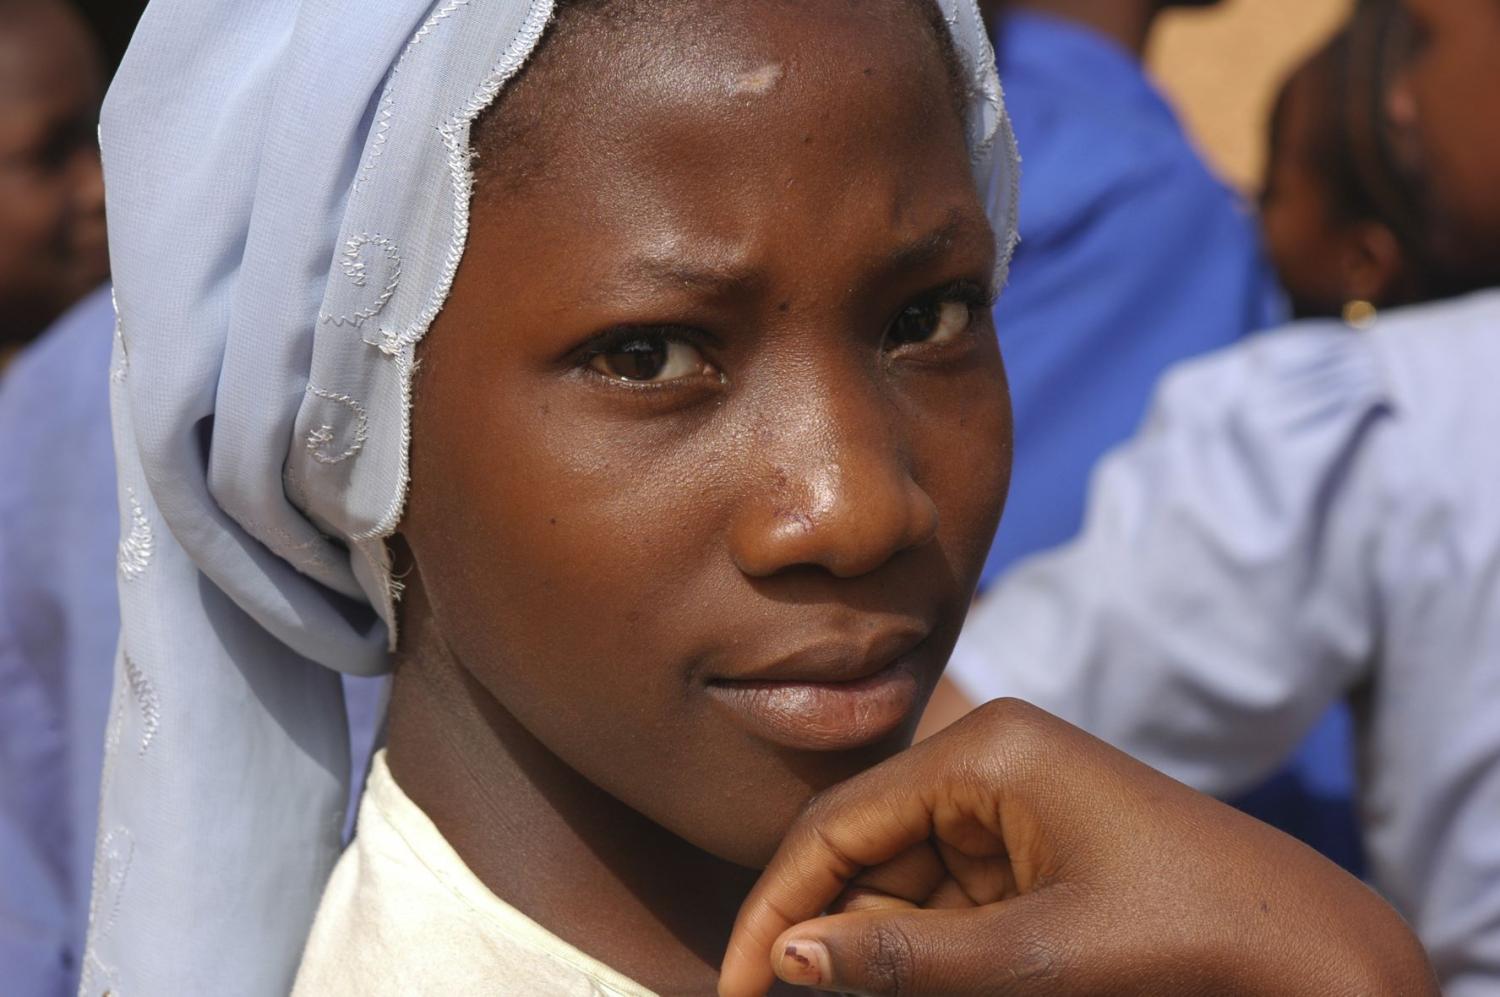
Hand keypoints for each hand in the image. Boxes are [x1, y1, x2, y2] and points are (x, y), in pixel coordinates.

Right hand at [719, 699, 1436, 995]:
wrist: (1322, 956)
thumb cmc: (1193, 937)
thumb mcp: (1041, 958)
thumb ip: (906, 962)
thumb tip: (784, 960)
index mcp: (984, 752)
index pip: (837, 825)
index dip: (777, 910)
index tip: (738, 989)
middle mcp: (985, 766)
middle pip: (860, 855)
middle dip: (827, 939)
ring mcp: (1008, 811)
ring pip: (896, 890)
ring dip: (876, 957)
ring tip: (878, 994)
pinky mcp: (1028, 856)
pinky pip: (943, 908)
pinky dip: (923, 960)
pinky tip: (913, 987)